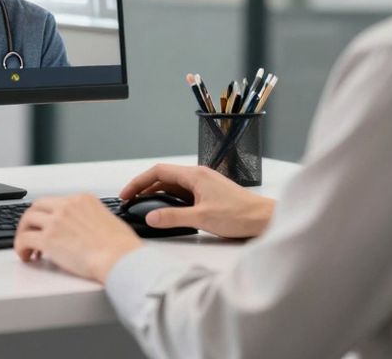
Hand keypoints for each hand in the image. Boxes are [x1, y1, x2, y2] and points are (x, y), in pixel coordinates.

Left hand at [14, 194, 142, 283]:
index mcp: (82, 199)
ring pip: (27, 220)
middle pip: (37, 206)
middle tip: (30, 233)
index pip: (57, 202)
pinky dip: (20, 247)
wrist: (120, 259)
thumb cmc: (121, 247)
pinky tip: (26, 256)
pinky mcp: (48, 238)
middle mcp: (67, 206)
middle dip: (31, 220)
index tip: (47, 225)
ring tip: (27, 248)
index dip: (49, 215)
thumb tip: (86, 229)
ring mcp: (56, 221)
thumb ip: (93, 219)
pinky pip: (24, 239)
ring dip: (24, 233)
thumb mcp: (109, 220)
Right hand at [118, 163, 274, 238]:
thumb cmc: (240, 215)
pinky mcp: (209, 194)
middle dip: (144, 187)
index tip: (126, 194)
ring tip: (143, 206)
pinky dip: (170, 199)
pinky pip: (183, 193)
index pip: (158, 172)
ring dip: (157, 193)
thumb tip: (150, 217)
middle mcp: (198, 176)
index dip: (138, 181)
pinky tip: (166, 210)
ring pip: (173, 185)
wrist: (265, 219)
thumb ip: (173, 217)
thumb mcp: (202, 218)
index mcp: (195, 175)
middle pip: (164, 177)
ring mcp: (204, 185)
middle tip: (130, 201)